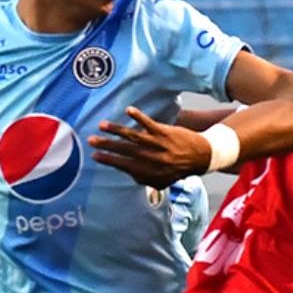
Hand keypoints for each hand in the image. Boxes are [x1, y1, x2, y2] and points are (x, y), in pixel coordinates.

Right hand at [89, 106, 211, 187]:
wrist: (201, 157)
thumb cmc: (178, 170)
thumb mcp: (161, 181)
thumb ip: (143, 179)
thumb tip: (127, 173)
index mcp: (149, 172)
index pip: (124, 166)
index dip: (109, 161)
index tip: (95, 156)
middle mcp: (152, 159)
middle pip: (125, 151)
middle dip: (107, 145)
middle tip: (91, 140)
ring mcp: (158, 144)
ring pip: (134, 137)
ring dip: (117, 130)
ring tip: (102, 125)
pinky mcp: (165, 132)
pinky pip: (150, 124)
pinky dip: (138, 117)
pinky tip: (128, 110)